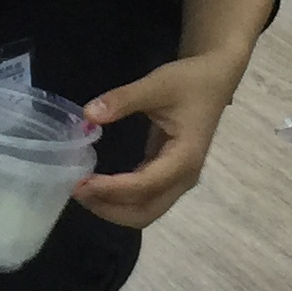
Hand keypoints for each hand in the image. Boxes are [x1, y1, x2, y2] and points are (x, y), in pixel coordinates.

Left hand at [71, 51, 243, 228]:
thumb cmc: (190, 82)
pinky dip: (120, 199)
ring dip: (113, 208)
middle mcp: (184, 177)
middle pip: (145, 212)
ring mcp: (178, 180)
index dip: (111, 189)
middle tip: (76, 190)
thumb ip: (123, 99)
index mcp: (184, 158)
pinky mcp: (169, 175)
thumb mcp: (157, 84)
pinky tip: (98, 185)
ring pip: (145, 210)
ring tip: (82, 191)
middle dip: (109, 208)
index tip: (80, 182)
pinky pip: (145, 198)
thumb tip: (88, 114)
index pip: (144, 185)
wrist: (214, 79)